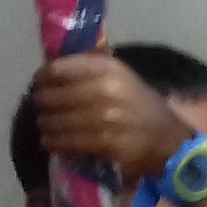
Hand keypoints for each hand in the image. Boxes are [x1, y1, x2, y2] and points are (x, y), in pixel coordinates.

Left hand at [30, 53, 194, 180]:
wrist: (168, 137)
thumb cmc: (140, 104)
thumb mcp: (121, 76)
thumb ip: (90, 67)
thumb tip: (52, 64)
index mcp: (108, 68)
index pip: (58, 69)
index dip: (42, 77)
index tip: (38, 83)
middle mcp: (105, 89)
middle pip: (52, 95)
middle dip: (41, 103)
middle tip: (40, 107)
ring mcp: (105, 117)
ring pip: (56, 120)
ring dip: (45, 124)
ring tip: (44, 125)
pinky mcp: (104, 141)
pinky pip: (66, 141)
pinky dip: (53, 142)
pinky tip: (51, 141)